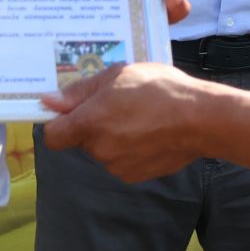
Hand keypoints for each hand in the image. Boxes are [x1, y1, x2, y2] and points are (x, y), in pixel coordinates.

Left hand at [40, 62, 208, 181]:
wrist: (200, 119)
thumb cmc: (159, 89)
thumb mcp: (118, 75)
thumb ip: (80, 91)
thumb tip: (49, 102)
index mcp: (89, 123)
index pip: (53, 136)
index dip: (58, 123)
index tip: (71, 111)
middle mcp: (99, 149)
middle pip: (82, 140)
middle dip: (93, 124)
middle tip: (118, 104)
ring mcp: (118, 166)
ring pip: (103, 150)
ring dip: (113, 136)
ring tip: (139, 117)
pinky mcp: (136, 175)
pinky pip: (122, 161)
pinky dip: (130, 149)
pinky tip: (149, 133)